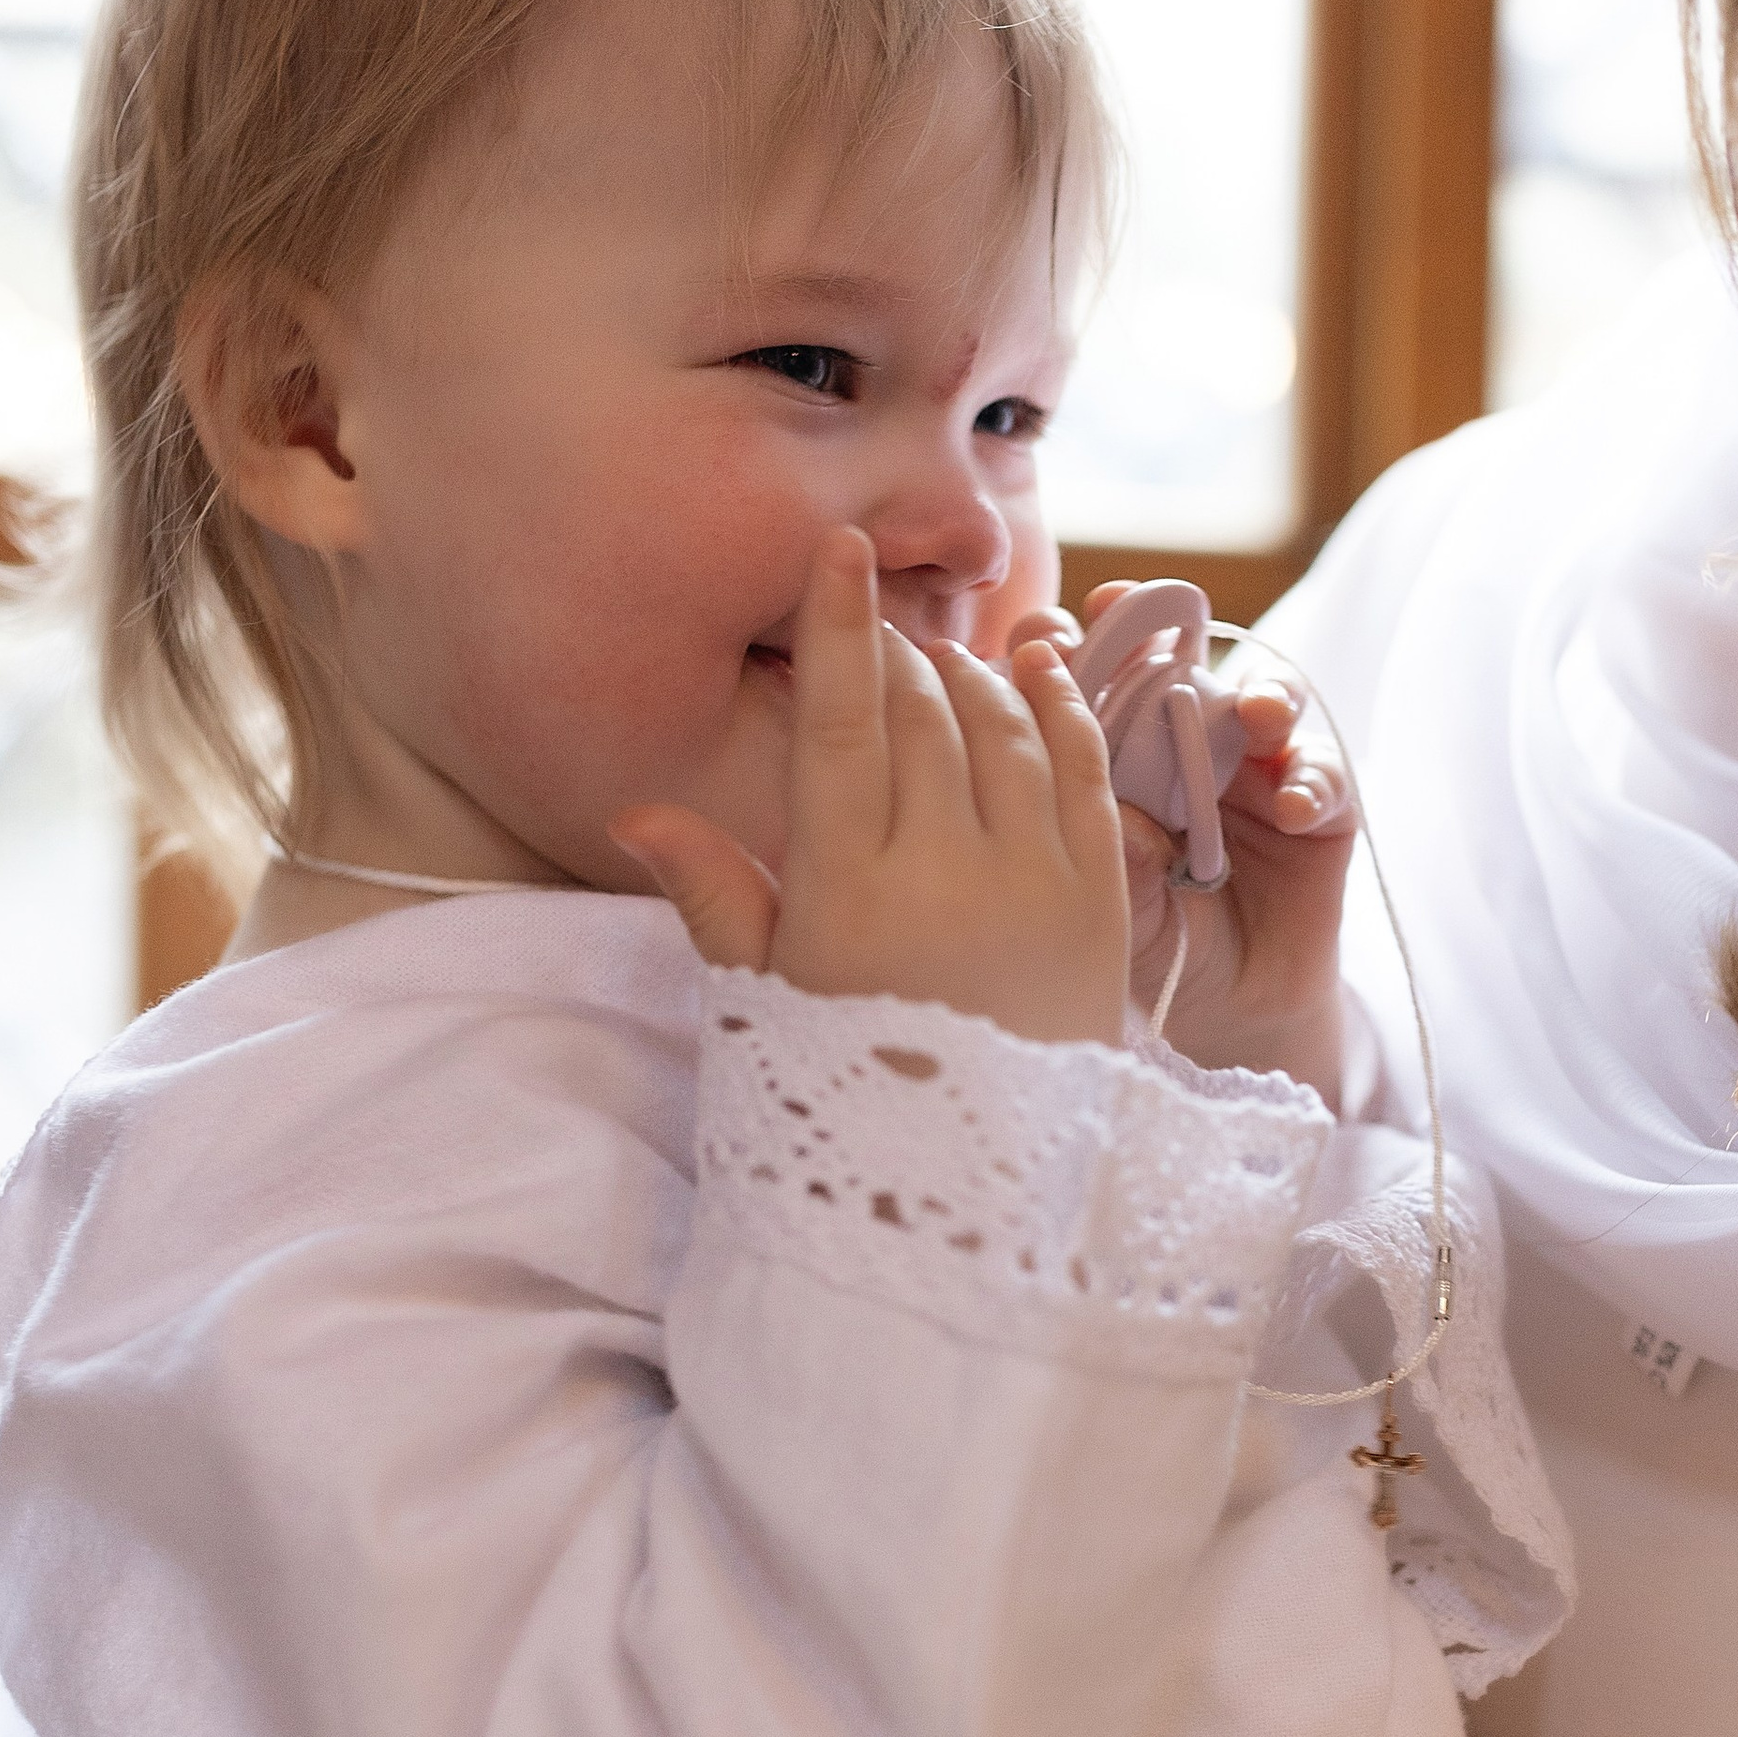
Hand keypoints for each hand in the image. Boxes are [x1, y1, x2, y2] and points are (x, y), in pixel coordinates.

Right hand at [616, 529, 1128, 1046]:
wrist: (981, 1187)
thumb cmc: (854, 1088)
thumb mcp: (769, 998)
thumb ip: (714, 894)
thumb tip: (635, 812)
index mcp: (850, 891)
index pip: (843, 724)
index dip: (842, 627)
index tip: (841, 549)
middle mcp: (947, 872)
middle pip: (923, 712)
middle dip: (897, 654)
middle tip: (877, 635)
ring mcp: (1035, 881)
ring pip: (1003, 729)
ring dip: (970, 677)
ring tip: (940, 665)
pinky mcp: (1102, 900)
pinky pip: (1084, 771)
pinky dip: (1059, 706)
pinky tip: (1036, 668)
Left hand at [1011, 589, 1354, 1097]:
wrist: (1226, 1014)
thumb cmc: (1151, 948)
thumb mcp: (1111, 902)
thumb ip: (1104, 848)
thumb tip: (1097, 793)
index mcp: (1121, 751)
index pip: (1091, 676)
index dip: (1067, 647)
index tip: (1046, 638)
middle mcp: (1190, 743)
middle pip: (1180, 660)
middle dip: (1161, 630)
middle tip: (1140, 618)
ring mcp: (1258, 769)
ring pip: (1267, 698)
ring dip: (1263, 695)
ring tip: (1257, 714)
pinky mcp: (1321, 808)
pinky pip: (1326, 775)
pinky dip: (1314, 782)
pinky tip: (1295, 809)